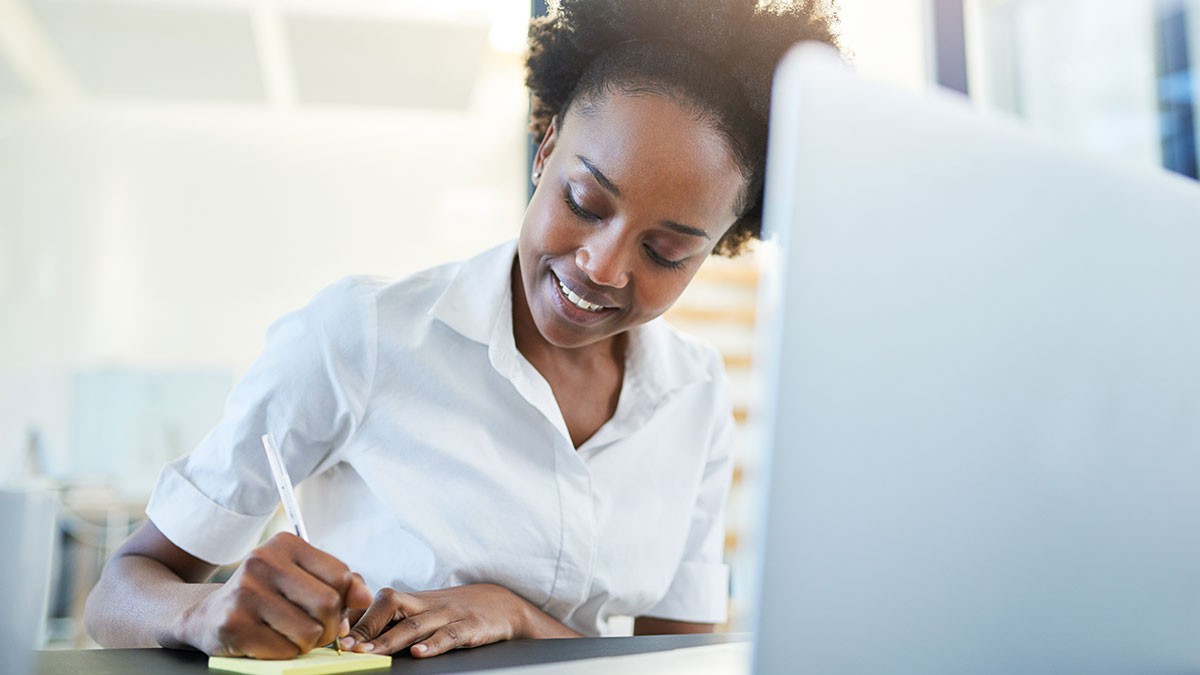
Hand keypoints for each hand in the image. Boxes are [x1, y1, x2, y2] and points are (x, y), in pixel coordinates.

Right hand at [173, 532, 371, 658]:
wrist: (207, 614)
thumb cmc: (264, 595)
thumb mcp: (300, 575)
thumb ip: (340, 582)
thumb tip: (365, 597)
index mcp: (285, 544)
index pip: (340, 575)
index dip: (345, 601)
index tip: (334, 610)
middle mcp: (262, 562)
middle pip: (328, 605)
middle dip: (330, 627)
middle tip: (318, 631)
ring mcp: (245, 592)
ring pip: (309, 632)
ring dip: (307, 643)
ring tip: (290, 634)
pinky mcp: (234, 624)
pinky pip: (284, 650)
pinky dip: (286, 653)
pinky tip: (270, 642)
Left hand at [341, 584, 534, 657]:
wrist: (502, 605)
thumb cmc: (456, 611)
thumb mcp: (425, 612)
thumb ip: (395, 622)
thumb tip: (352, 638)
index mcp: (413, 601)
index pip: (378, 603)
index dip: (355, 618)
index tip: (334, 636)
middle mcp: (427, 604)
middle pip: (391, 605)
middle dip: (366, 627)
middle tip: (346, 647)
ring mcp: (449, 614)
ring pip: (416, 624)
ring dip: (390, 639)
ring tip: (370, 654)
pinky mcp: (471, 627)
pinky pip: (450, 635)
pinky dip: (434, 645)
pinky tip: (420, 654)